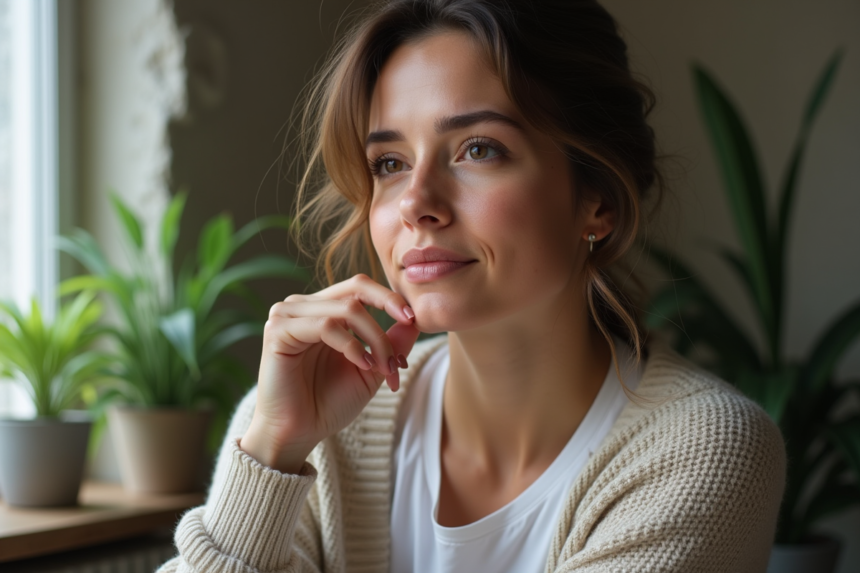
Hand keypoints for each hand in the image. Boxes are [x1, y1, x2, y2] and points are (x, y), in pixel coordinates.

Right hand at [241, 274, 419, 473]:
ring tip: (383, 368)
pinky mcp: (277, 331)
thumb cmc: (329, 403)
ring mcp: (287, 315)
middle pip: (356, 289)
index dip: (389, 297)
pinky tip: (362, 364)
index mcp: (322, 310)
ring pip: (346, 309)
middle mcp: (303, 306)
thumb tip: (416, 320)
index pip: (359, 287)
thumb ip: (391, 343)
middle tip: (405, 336)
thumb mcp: (371, 369)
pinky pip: (325, 327)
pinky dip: (351, 346)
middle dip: (387, 312)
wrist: (299, 433)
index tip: (413, 319)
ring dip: (374, 339)